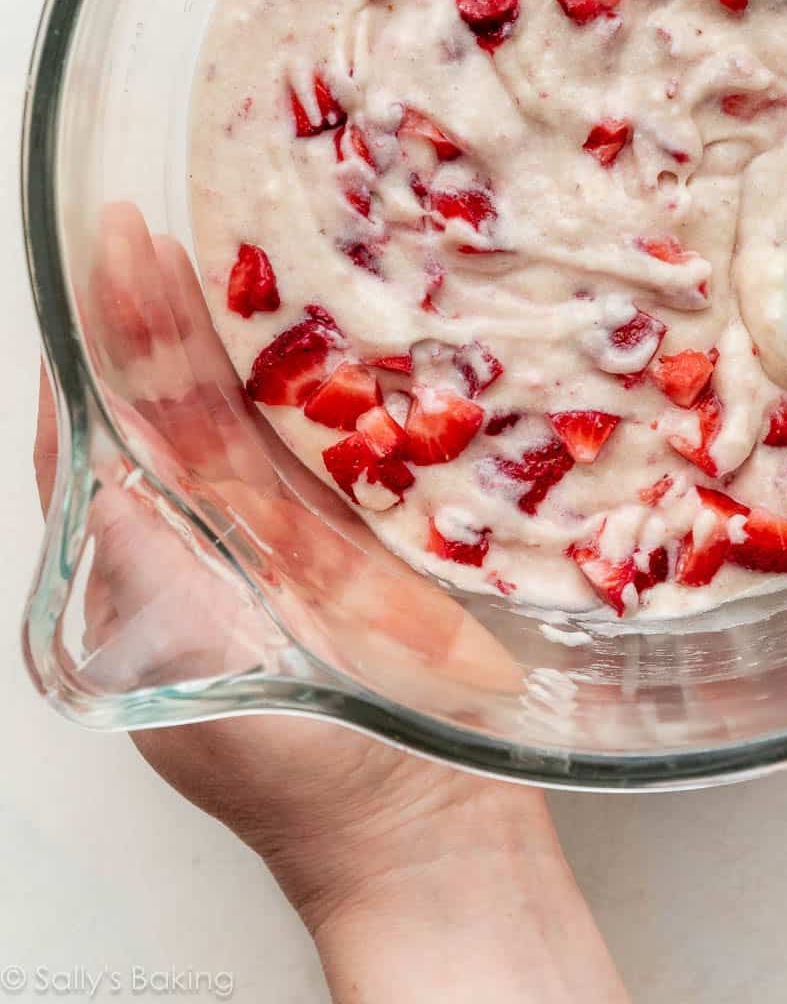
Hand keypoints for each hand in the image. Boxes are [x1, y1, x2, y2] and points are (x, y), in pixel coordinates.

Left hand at [32, 204, 629, 1003]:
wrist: (427, 830)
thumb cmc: (300, 772)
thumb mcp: (190, 658)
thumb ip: (137, 549)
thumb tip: (88, 438)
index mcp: (148, 569)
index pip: (101, 431)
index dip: (95, 341)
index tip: (104, 257)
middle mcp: (214, 539)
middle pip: (175, 404)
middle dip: (161, 315)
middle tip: (157, 226)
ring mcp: (293, 533)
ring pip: (257, 411)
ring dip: (243, 331)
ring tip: (235, 241)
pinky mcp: (368, 534)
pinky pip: (343, 438)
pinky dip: (333, 377)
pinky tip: (335, 316)